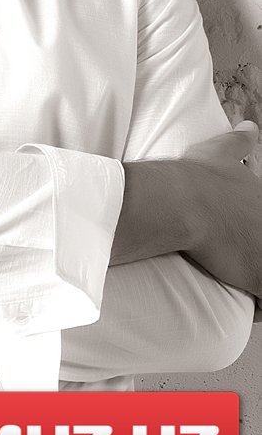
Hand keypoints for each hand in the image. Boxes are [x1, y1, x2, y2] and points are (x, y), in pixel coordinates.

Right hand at [116, 121, 261, 307]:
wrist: (180, 199)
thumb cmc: (196, 176)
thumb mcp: (221, 149)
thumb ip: (240, 139)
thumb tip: (250, 124)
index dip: (257, 233)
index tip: (246, 239)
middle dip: (257, 253)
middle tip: (243, 261)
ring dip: (259, 282)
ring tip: (246, 285)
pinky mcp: (261, 278)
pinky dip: (260, 309)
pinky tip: (246, 304)